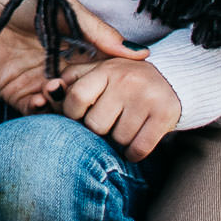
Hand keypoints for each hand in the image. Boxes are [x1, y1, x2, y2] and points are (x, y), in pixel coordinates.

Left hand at [0, 0, 145, 114]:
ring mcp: (37, 82)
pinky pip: (31, 110)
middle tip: (90, 100)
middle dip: (88, 106)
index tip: (122, 92)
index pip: (102, 79)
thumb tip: (140, 54)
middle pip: (83, 100)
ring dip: (63, 110)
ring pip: (60, 110)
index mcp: (77, 50)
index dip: (113, 88)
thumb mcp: (64, 8)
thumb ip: (97, 31)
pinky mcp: (13, 90)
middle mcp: (60, 70)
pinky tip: (42, 100)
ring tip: (61, 95)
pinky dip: (39, 111)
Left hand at [57, 57, 180, 161]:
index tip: (81, 115)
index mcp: (105, 68)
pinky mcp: (165, 115)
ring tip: (125, 126)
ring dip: (119, 141)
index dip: (73, 113)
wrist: (172, 78)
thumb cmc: (123, 79)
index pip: (75, 98)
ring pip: (118, 140)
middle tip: (109, 121)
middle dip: (99, 129)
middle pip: (95, 125)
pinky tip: (136, 141)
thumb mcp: (97, 71)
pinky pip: (138, 149)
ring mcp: (147, 97)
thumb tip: (48, 92)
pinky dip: (134, 153)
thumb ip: (70, 81)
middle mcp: (126, 80)